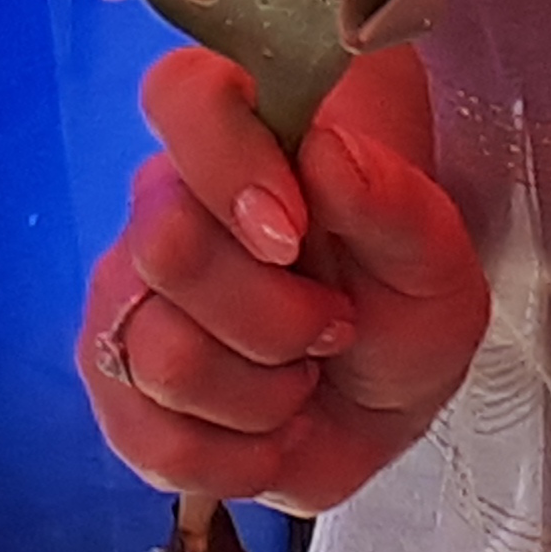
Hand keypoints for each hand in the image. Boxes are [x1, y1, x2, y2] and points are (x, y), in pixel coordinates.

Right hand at [82, 39, 486, 515]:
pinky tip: (272, 431)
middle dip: (275, 314)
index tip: (297, 231)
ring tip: (304, 377)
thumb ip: (391, 199)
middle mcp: (161, 208)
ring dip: (263, 392)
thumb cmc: (399, 295)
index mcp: (236, 137)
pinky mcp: (117, 392)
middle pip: (167, 245)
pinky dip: (235, 456)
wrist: (385, 387)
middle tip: (332, 324)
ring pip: (162, 355)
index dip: (231, 165)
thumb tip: (326, 153)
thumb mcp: (434, 254)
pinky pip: (152, 441)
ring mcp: (126, 302)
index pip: (181, 95)